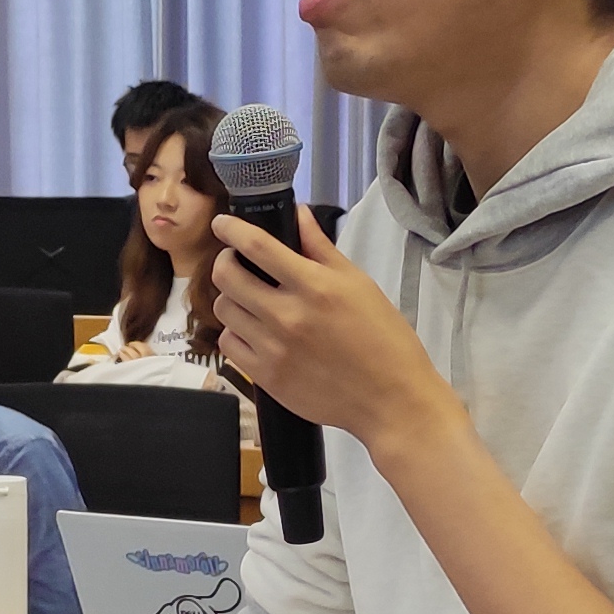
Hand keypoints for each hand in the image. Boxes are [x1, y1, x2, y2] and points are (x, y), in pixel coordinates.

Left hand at [207, 205, 449, 452]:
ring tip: (249, 299)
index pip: (257, 246)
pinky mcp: (267, 378)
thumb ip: (321, 249)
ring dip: (230, 298)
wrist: (390, 399)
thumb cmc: (383, 339)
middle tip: (237, 263)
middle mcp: (288, 315)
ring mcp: (274, 348)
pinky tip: (253, 330)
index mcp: (315, 286)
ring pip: (224, 310)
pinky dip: (235, 332)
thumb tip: (299, 214)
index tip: (222, 224)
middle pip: (228, 276)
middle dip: (226, 261)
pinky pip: (229, 344)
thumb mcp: (358, 284)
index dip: (231, 229)